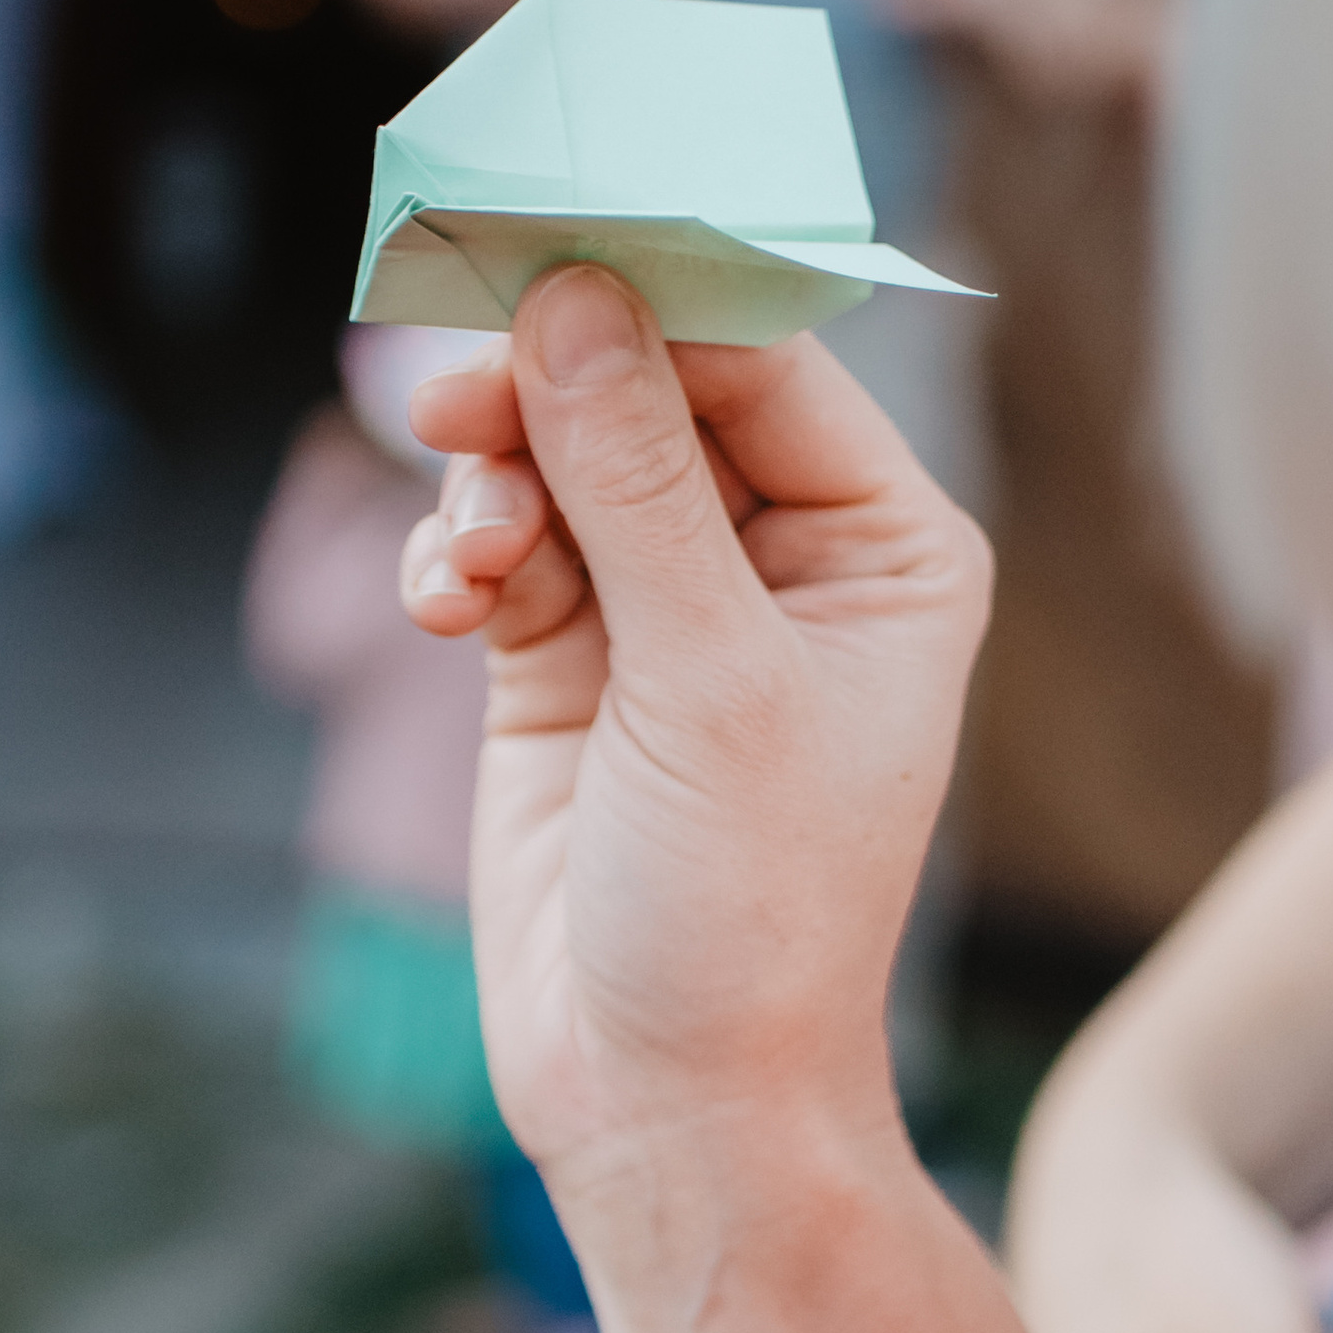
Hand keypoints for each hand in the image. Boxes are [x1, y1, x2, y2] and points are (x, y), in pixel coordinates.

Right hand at [398, 268, 990, 1202]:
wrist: (670, 1101)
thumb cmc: (747, 910)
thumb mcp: (707, 678)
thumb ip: (632, 480)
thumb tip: (570, 299)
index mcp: (884, 544)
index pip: (760, 358)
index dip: (648, 288)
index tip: (535, 231)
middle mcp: (787, 556)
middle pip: (645, 386)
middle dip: (545, 383)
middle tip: (447, 387)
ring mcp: (669, 604)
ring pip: (555, 455)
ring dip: (491, 481)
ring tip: (468, 563)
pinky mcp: (567, 658)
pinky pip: (499, 540)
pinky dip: (463, 553)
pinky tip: (451, 608)